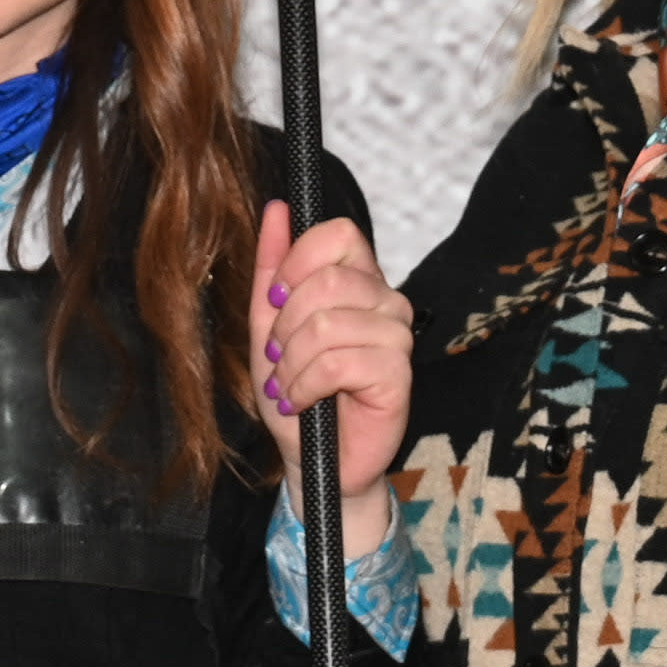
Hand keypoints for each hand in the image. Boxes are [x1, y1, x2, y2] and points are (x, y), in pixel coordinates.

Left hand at [250, 209, 413, 551]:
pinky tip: (303, 401)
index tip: (275, 300)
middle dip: (283, 325)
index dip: (297, 262)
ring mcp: (397, 336)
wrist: (312, 458)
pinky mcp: (399, 374)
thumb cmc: (296, 391)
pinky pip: (337, 362)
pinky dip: (304, 385)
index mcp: (358, 279)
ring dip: (291, 362)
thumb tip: (278, 208)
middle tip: (279, 357)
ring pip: (326, 324)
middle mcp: (385, 300)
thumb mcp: (268, 325)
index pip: (338, 234)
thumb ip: (272, 267)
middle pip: (326, 280)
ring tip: (288, 384)